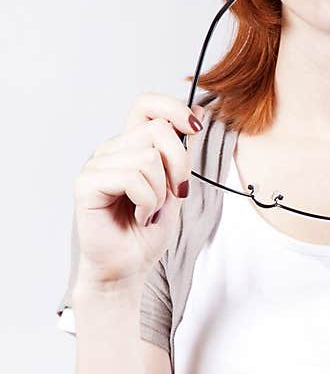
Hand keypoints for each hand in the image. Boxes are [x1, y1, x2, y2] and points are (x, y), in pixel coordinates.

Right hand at [72, 95, 205, 289]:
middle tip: (174, 194)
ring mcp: (97, 165)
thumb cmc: (146, 234)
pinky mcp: (87, 183)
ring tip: (148, 211)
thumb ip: (182, 154)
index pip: (146, 104)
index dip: (173, 108)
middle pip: (158, 129)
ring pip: (149, 157)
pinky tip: (138, 216)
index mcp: (131, 147)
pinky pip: (131, 178)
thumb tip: (197, 112)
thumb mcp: (176, 189)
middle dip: (179, 165)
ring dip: (160, 192)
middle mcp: (112, 150)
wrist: (128, 269)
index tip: (195, 127)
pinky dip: (146, 202)